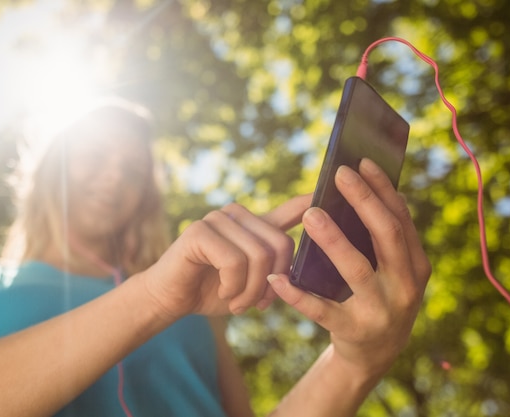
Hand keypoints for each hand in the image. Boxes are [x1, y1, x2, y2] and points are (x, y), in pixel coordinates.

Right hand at [141, 195, 310, 317]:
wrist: (173, 299)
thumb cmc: (215, 289)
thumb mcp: (252, 279)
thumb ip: (276, 266)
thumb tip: (310, 256)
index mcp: (255, 223)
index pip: (293, 208)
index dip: (315, 201)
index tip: (336, 185)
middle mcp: (238, 213)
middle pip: (280, 244)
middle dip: (272, 284)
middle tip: (257, 304)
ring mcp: (217, 218)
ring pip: (258, 256)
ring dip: (251, 291)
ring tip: (238, 303)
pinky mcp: (199, 231)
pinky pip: (234, 261)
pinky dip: (233, 287)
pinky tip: (223, 294)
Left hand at [268, 158, 430, 376]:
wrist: (375, 355)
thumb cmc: (379, 297)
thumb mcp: (393, 270)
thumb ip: (384, 238)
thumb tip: (365, 189)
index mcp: (415, 266)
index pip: (401, 219)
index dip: (382, 189)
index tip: (362, 161)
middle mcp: (404, 287)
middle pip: (385, 235)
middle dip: (364, 200)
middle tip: (340, 174)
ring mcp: (380, 311)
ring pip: (356, 269)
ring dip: (333, 240)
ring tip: (310, 215)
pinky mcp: (352, 330)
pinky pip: (320, 309)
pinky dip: (297, 293)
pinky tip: (276, 277)